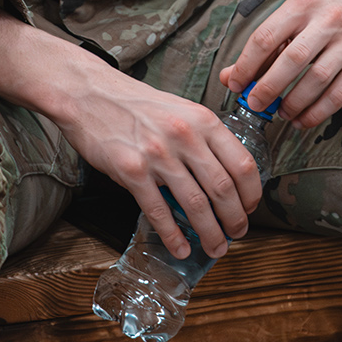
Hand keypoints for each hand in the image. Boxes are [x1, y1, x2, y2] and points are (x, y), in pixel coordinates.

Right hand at [0, 7, 262, 260]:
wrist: (90, 94)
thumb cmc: (137, 104)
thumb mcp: (181, 110)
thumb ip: (203, 138)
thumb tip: (224, 175)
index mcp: (203, 120)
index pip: (242, 163)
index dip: (252, 192)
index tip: (251, 208)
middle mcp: (185, 137)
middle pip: (223, 188)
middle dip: (235, 219)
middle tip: (238, 234)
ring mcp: (158, 155)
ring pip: (195, 204)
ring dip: (210, 233)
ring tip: (216, 248)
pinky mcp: (132, 171)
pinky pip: (159, 211)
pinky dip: (173, 236)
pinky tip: (181, 248)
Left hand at [221, 0, 341, 129]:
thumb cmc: (321, 14)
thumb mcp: (292, 18)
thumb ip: (262, 48)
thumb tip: (229, 77)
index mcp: (303, 4)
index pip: (266, 37)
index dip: (246, 65)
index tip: (236, 84)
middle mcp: (330, 19)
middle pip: (293, 59)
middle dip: (268, 87)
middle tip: (255, 104)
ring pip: (317, 79)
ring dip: (293, 102)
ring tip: (281, 113)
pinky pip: (338, 95)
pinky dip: (317, 113)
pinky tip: (302, 120)